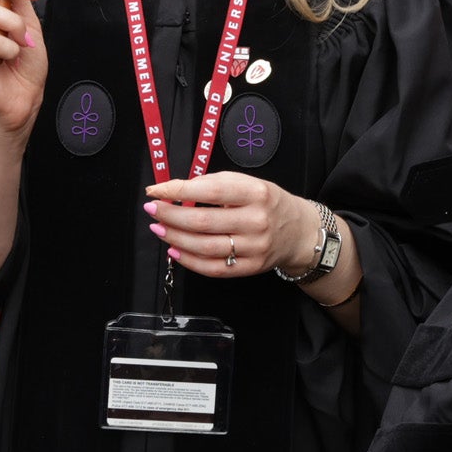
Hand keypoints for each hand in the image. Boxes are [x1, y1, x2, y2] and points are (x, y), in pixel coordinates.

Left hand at [146, 172, 317, 278]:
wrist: (299, 232)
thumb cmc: (268, 204)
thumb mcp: (248, 183)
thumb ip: (215, 184)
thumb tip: (176, 190)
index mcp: (257, 193)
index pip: (211, 192)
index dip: (178, 191)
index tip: (156, 190)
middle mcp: (257, 221)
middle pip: (203, 222)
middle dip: (170, 215)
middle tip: (152, 209)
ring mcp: (254, 248)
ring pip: (204, 247)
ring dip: (174, 237)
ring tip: (159, 228)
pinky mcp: (250, 268)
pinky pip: (213, 268)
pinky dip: (189, 260)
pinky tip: (175, 249)